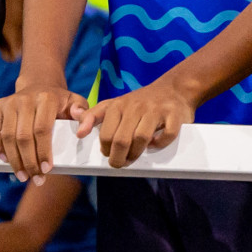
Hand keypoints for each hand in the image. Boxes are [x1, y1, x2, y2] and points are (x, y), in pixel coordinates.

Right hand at [0, 84, 88, 182]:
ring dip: (14, 160)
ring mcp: (10, 102)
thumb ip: (83, 115)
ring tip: (22, 175)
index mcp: (46, 98)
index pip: (42, 129)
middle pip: (23, 137)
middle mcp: (25, 98)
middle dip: (29, 162)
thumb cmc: (59, 101)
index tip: (47, 170)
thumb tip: (82, 131)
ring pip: (7, 137)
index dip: (43, 152)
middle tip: (35, 178)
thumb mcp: (75, 103)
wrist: (39, 84)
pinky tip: (6, 160)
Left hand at [75, 77, 195, 169]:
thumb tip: (78, 131)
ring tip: (134, 157)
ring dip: (137, 154)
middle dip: (119, 158)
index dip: (105, 149)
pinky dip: (160, 144)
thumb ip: (93, 116)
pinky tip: (154, 144)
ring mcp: (155, 110)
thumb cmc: (140, 102)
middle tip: (120, 162)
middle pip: (122, 140)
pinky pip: (166, 136)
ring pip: (141, 139)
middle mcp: (136, 106)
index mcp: (118, 105)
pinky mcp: (173, 114)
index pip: (106, 134)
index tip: (107, 154)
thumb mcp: (114, 105)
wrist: (173, 89)